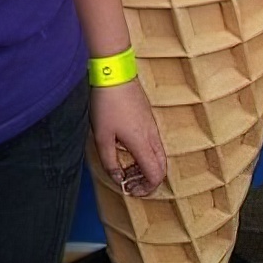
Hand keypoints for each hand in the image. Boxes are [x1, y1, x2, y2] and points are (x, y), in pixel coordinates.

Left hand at [89, 78, 165, 197]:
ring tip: (125, 166)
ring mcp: (151, 124)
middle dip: (147, 180)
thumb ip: (110, 162)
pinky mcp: (147, 116)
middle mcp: (152, 135)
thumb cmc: (107, 103)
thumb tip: (118, 178)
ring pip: (158, 154)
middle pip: (161, 167)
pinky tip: (125, 147)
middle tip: (129, 182)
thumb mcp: (102, 137)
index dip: (146, 189)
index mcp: (143, 143)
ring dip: (145, 166)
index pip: (156, 175)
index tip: (130, 189)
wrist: (114, 72)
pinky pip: (153, 141)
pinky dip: (144, 152)